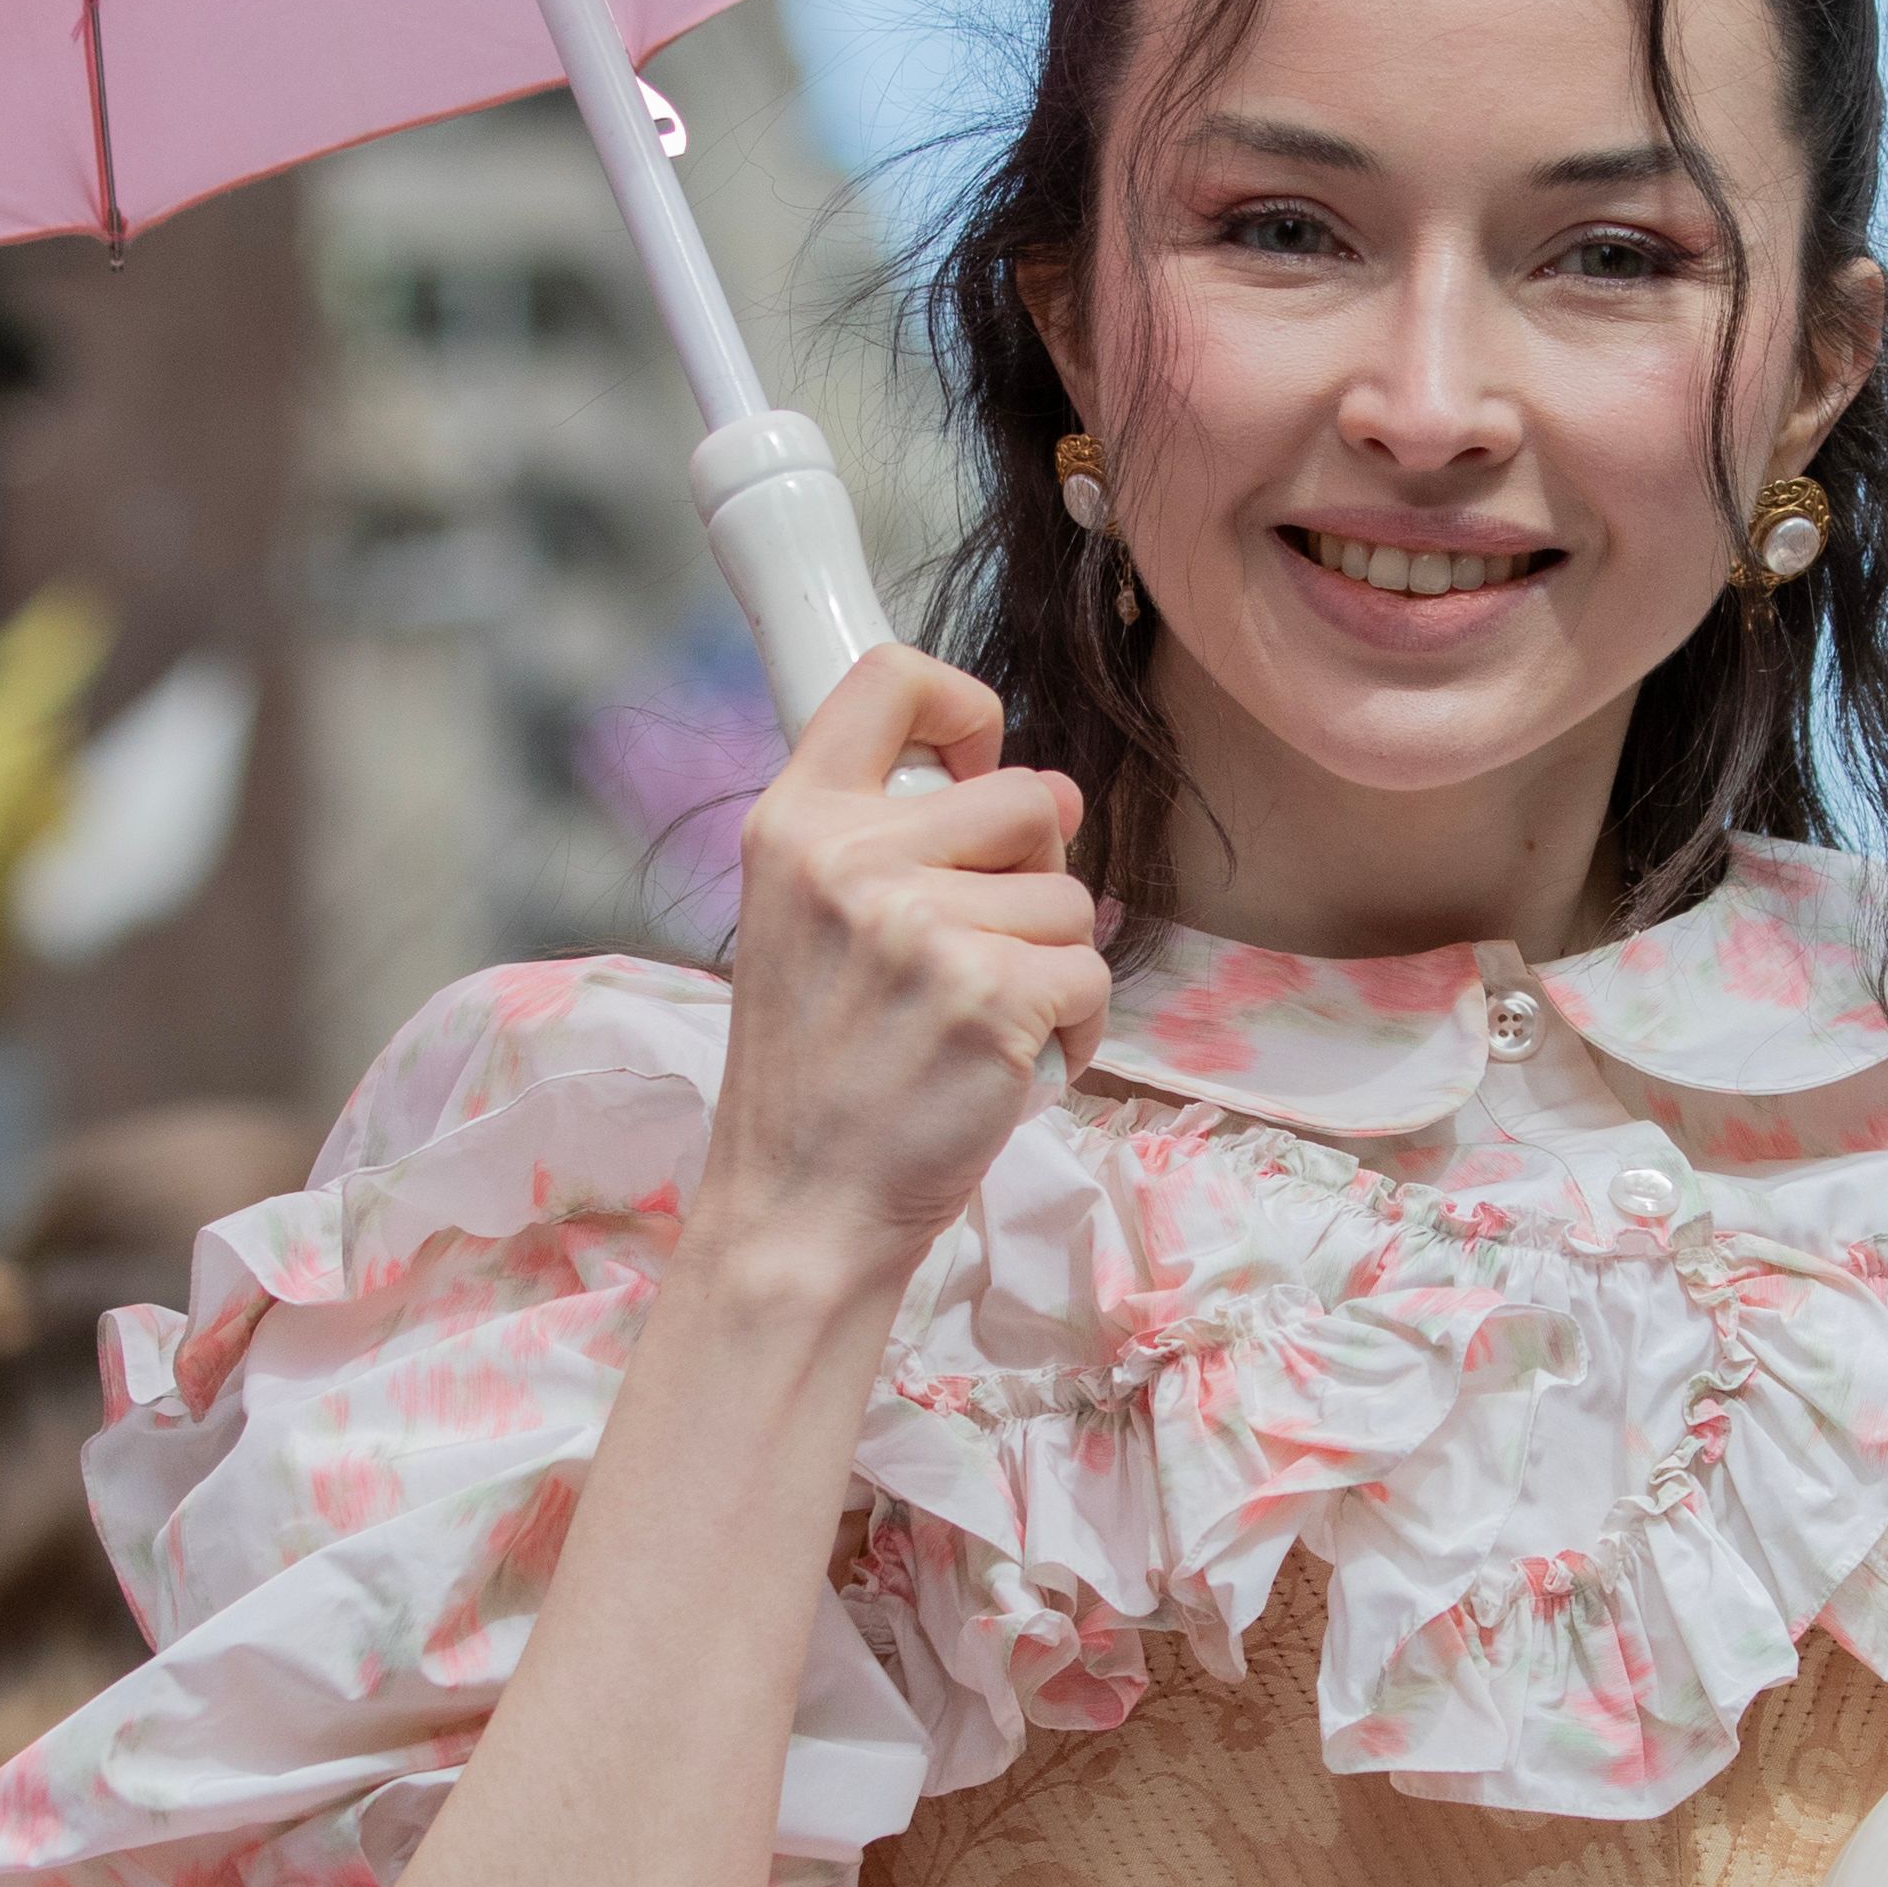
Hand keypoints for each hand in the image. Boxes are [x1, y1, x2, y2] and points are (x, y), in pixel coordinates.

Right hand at [693, 646, 1109, 1281]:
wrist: (801, 1208)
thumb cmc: (817, 1073)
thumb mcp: (807, 923)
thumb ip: (907, 841)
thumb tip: (1058, 790)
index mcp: (795, 826)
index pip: (890, 678)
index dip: (963, 707)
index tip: (973, 766)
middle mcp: (851, 861)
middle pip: (1027, 796)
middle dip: (1031, 876)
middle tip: (969, 956)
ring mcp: (923, 928)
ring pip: (1070, 897)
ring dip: (1050, 967)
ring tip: (974, 1027)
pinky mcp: (993, 996)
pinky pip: (1091, 976)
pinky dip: (1073, 1030)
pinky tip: (1008, 1068)